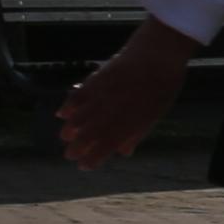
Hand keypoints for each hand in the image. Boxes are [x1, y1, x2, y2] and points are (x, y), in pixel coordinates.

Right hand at [55, 18, 195, 167]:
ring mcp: (103, 96)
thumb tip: (124, 152)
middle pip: (89, 135)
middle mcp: (113, 113)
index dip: (93, 158)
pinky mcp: (96, 81)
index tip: (84, 166)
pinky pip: (78, 96)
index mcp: (130, 124)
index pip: (105, 146)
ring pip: (80, 118)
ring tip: (66, 137)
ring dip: (70, 130)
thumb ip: (136, 134)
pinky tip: (62, 114)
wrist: (157, 57)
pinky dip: (69, 106)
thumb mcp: (153, 114)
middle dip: (77, 148)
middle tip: (69, 155)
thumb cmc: (161, 88)